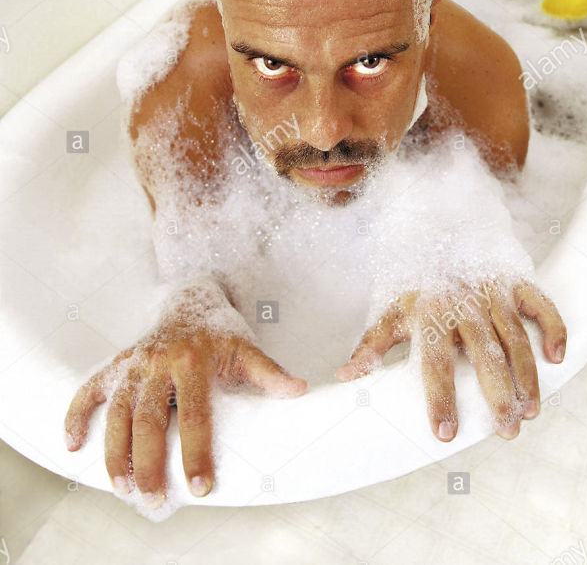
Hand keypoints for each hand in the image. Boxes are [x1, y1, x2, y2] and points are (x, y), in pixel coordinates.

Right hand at [64, 325, 306, 506]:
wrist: (191, 300)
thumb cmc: (220, 331)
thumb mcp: (245, 348)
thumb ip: (268, 372)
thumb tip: (299, 390)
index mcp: (193, 361)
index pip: (194, 414)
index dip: (196, 452)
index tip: (201, 487)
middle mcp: (158, 362)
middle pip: (148, 420)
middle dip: (150, 465)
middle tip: (155, 500)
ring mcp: (133, 363)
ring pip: (116, 412)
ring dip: (116, 454)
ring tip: (123, 490)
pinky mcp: (116, 363)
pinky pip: (89, 389)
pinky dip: (76, 415)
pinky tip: (73, 445)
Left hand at [335, 278, 565, 440]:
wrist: (439, 231)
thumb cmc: (416, 284)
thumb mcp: (391, 311)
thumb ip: (373, 345)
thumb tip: (346, 376)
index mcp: (430, 312)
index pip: (435, 362)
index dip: (440, 398)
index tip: (445, 433)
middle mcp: (464, 303)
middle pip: (485, 355)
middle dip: (498, 395)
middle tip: (506, 431)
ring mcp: (492, 292)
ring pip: (516, 338)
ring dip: (527, 376)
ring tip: (530, 411)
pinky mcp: (515, 281)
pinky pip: (540, 304)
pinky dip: (552, 328)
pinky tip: (557, 358)